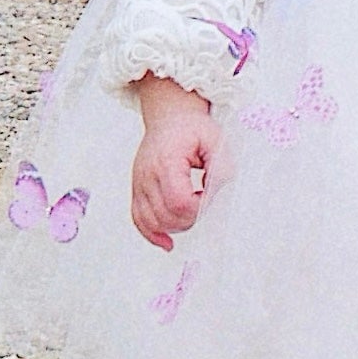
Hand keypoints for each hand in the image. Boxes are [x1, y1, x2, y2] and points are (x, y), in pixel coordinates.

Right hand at [130, 74, 214, 250]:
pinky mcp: (136, 189)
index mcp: (166, 161)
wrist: (169, 117)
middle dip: (188, 218)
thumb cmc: (191, 128)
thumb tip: (217, 192)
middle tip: (202, 202)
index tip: (207, 195)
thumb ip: (221, 167)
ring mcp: (138, 183)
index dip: (197, 207)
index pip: (178, 200)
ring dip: (173, 226)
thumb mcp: (215, 140)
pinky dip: (152, 233)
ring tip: (189, 214)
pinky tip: (167, 241)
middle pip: (165, 215)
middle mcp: (147, 174)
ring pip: (150, 221)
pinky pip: (138, 219)